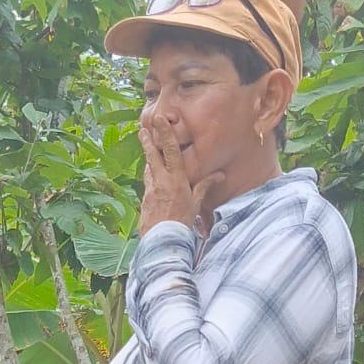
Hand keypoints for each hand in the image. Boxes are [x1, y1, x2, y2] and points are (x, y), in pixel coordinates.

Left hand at [139, 111, 219, 232]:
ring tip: (146, 142)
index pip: (171, 152)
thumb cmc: (182, 223)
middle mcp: (160, 182)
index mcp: (176, 181)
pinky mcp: (145, 199)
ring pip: (149, 168)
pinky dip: (150, 174)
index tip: (158, 121)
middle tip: (143, 127)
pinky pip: (148, 182)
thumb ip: (204, 186)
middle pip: (153, 156)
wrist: (162, 242)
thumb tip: (220, 175)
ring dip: (148, 156)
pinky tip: (151, 171)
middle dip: (148, 140)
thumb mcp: (196, 204)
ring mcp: (150, 190)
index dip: (164, 134)